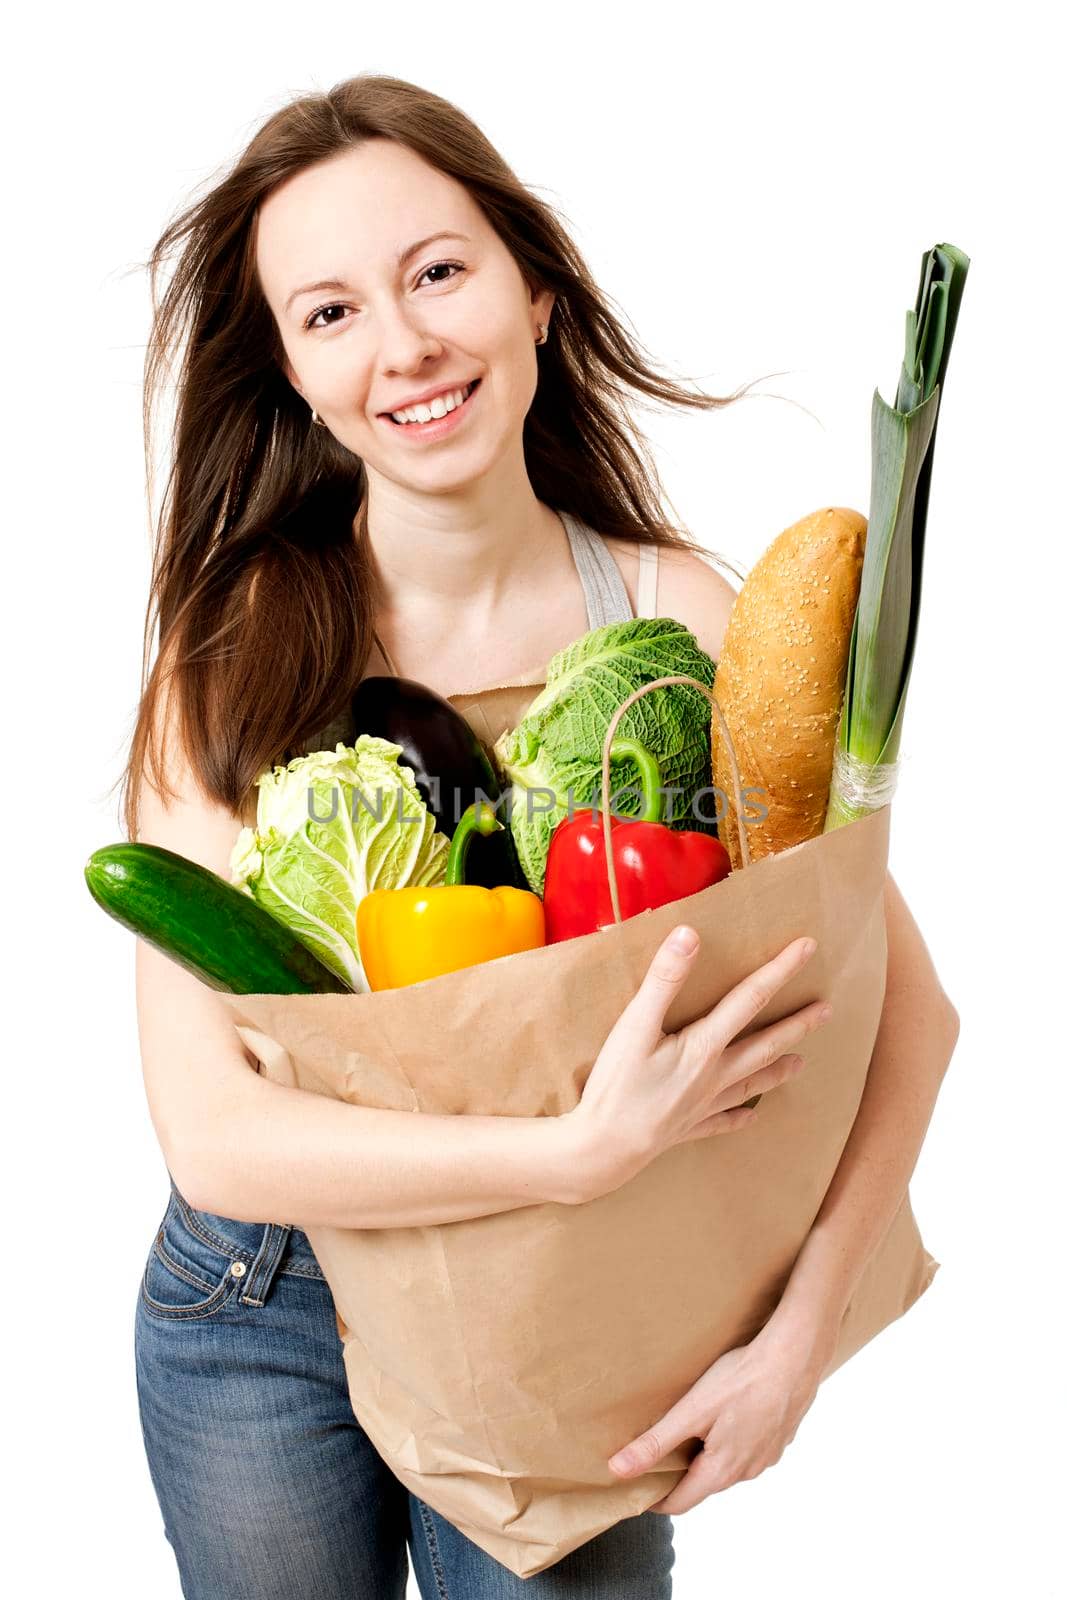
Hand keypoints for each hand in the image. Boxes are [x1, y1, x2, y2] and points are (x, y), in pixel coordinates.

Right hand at [570, 926, 830, 1195]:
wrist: (602, 1149)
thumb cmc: (616, 1086)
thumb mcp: (635, 1026)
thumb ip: (664, 980)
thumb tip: (690, 934)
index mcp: (704, 1046)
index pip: (750, 998)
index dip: (780, 970)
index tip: (808, 947)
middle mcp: (713, 1075)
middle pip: (764, 1045)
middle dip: (796, 1025)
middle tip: (825, 1010)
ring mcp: (703, 1104)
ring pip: (750, 1083)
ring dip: (777, 1071)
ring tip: (801, 1063)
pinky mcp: (686, 1127)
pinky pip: (721, 1122)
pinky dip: (739, 1118)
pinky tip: (750, 1117)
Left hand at [606, 1313, 837, 1512]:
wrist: (795, 1357)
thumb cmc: (742, 1380)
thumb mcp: (691, 1410)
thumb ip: (655, 1443)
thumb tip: (618, 1470)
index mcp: (721, 1471)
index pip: (681, 1502)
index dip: (656, 1501)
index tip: (636, 1494)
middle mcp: (746, 1472)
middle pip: (704, 1484)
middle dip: (679, 1477)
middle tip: (655, 1459)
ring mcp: (766, 1457)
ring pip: (727, 1467)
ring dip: (706, 1459)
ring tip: (687, 1436)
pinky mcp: (778, 1439)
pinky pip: (746, 1451)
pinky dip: (729, 1444)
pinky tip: (724, 1419)